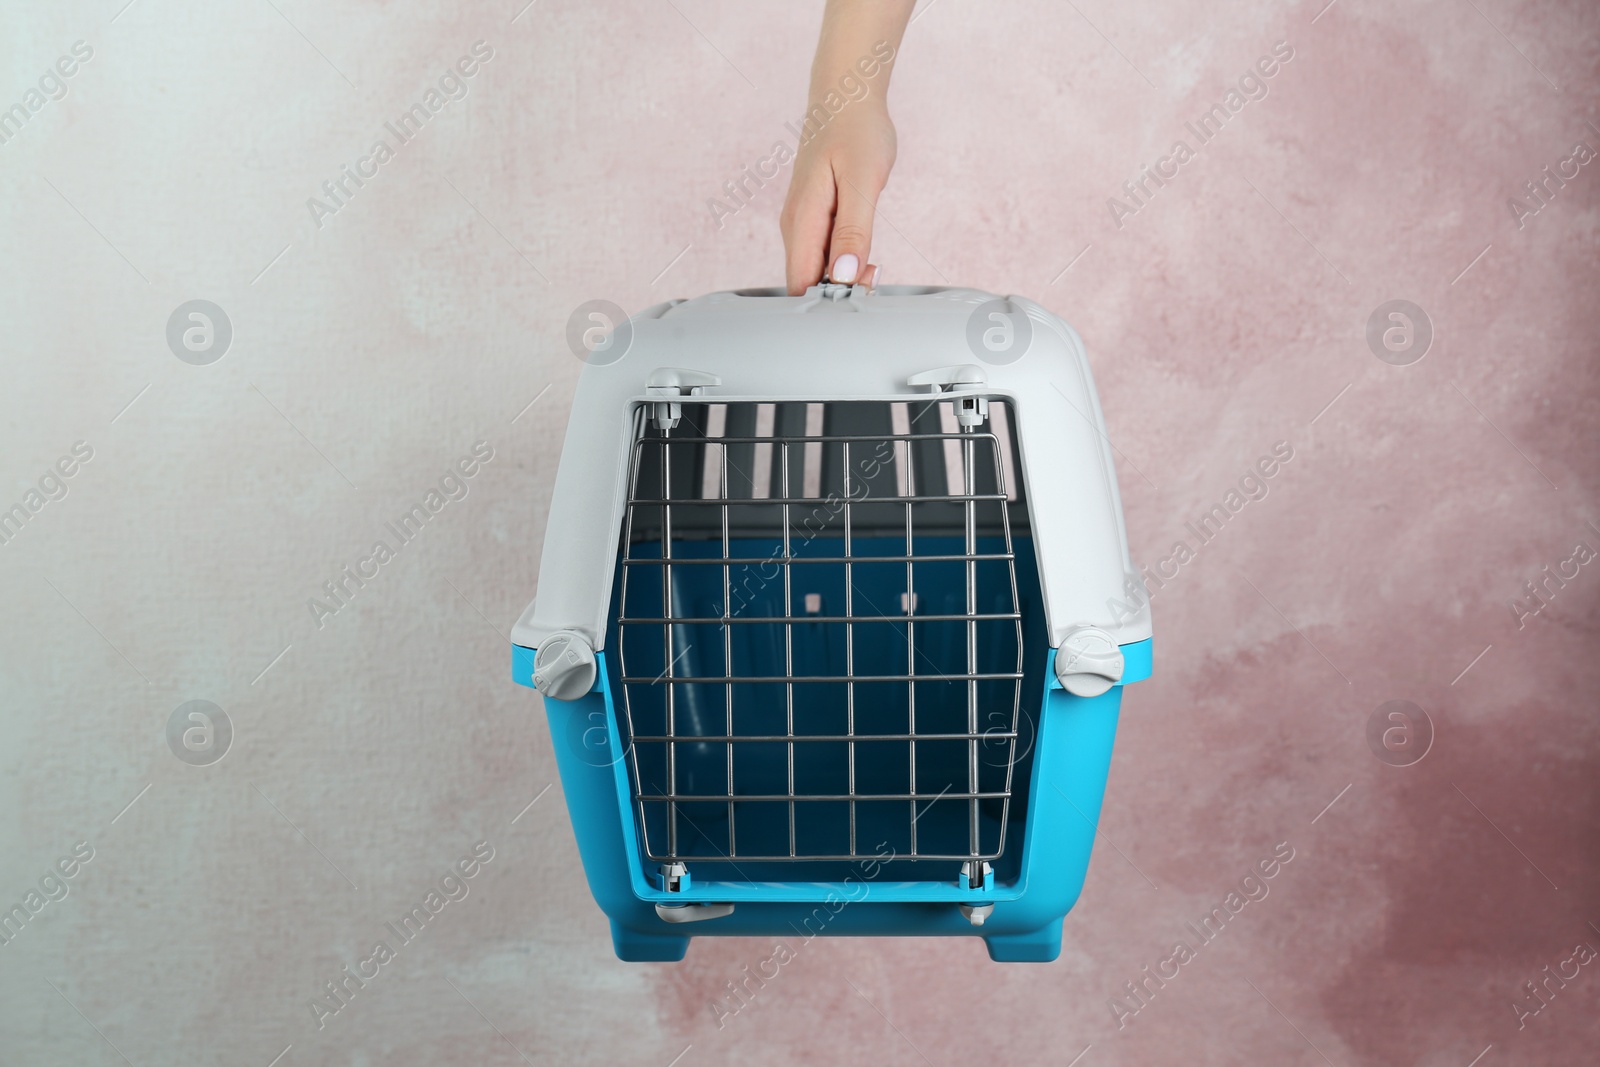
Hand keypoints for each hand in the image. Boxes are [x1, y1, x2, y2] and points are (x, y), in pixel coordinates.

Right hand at [780, 99, 895, 294]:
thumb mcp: (863, 181)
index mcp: (802, 220)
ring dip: (843, 278)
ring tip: (873, 265)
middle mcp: (795, 227)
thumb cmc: (856, 131)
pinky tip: (863, 252)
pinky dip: (843, 263)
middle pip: (805, 282)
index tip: (861, 290)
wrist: (845, 97)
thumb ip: (853, 231)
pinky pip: (821, 255)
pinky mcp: (813, 219)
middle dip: (838, 293)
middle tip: (874, 275)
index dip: (828, 300)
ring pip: (813, 270)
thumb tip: (843, 275)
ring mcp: (802, 223)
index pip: (800, 284)